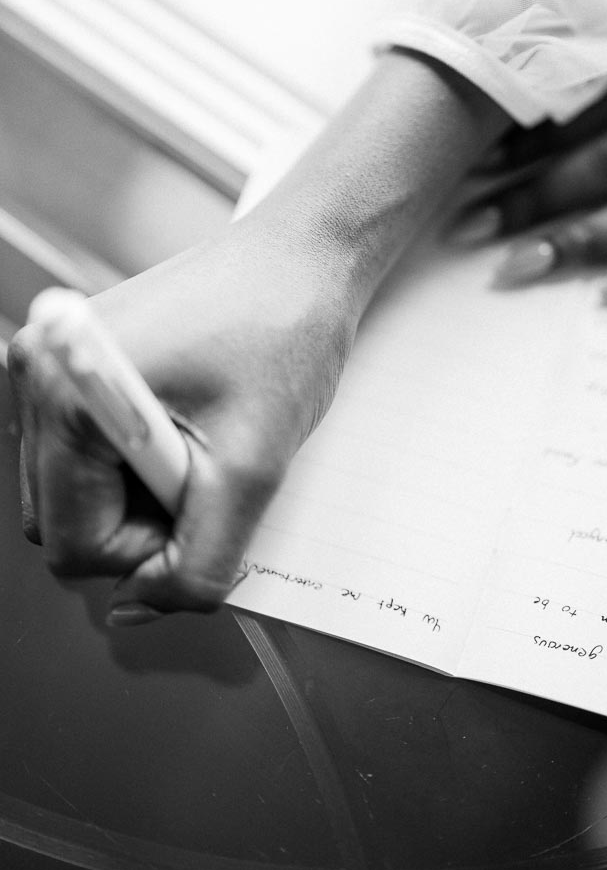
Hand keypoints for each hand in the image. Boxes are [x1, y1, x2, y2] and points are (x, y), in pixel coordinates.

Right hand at [9, 215, 358, 624]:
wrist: (305, 258)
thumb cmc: (282, 333)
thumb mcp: (250, 469)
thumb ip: (195, 560)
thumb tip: (142, 611)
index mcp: (65, 394)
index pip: (71, 544)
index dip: (146, 556)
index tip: (206, 517)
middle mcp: (38, 374)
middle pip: (64, 521)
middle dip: (141, 524)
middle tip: (212, 476)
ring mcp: (54, 366)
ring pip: (79, 490)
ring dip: (145, 493)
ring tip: (206, 443)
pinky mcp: (78, 363)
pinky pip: (91, 450)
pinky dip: (142, 461)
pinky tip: (190, 424)